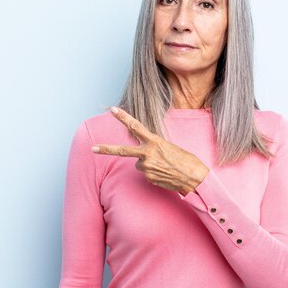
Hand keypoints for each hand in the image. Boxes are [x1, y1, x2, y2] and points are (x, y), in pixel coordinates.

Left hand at [91, 107, 209, 195]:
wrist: (194, 177)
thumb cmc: (185, 160)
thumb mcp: (169, 147)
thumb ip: (153, 148)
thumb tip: (142, 159)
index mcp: (155, 141)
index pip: (136, 126)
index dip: (123, 117)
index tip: (113, 109)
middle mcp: (147, 154)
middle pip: (122, 150)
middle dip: (106, 149)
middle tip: (93, 148)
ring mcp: (146, 167)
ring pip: (139, 164)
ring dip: (149, 165)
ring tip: (164, 166)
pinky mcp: (148, 178)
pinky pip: (146, 173)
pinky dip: (154, 173)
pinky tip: (165, 173)